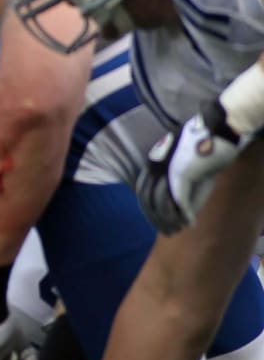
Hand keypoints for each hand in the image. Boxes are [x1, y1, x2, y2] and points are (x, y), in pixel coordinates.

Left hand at [136, 101, 240, 234]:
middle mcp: (155, 167)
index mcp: (153, 162)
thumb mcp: (186, 162)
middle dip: (157, 220)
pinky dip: (184, 215)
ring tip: (178, 229)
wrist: (216, 127)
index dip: (149, 211)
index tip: (158, 221)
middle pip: (148, 202)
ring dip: (170, 221)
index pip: (142, 192)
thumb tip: (178, 200)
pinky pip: (178, 201)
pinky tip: (189, 223)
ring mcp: (166, 171)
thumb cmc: (204, 142)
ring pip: (161, 205)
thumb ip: (179, 179)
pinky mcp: (182, 175)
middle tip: (168, 231)